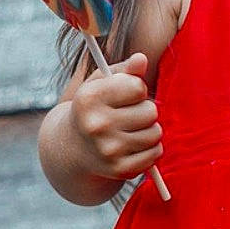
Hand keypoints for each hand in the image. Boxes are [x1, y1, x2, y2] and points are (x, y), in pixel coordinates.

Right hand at [67, 50, 163, 179]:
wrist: (73, 149)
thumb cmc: (94, 109)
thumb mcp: (101, 84)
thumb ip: (123, 70)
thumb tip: (141, 59)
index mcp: (89, 99)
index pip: (137, 87)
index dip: (137, 89)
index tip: (126, 94)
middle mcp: (96, 125)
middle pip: (150, 111)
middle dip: (145, 110)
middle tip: (130, 115)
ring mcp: (108, 150)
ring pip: (155, 133)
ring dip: (149, 130)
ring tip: (132, 130)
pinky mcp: (120, 169)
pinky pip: (155, 153)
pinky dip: (151, 148)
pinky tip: (134, 145)